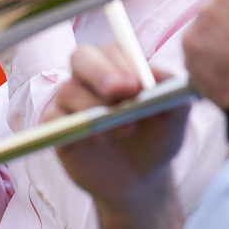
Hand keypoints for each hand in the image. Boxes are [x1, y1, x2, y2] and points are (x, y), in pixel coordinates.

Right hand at [52, 45, 189, 212]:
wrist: (143, 178)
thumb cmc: (157, 138)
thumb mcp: (175, 114)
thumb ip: (170, 89)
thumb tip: (154, 73)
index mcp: (117, 68)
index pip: (111, 51)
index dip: (123, 64)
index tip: (140, 85)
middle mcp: (89, 80)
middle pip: (80, 57)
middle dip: (100, 71)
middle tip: (121, 91)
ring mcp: (70, 104)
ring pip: (68, 90)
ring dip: (96, 107)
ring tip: (126, 130)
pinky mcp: (58, 130)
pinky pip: (53, 120)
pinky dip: (76, 128)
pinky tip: (97, 141)